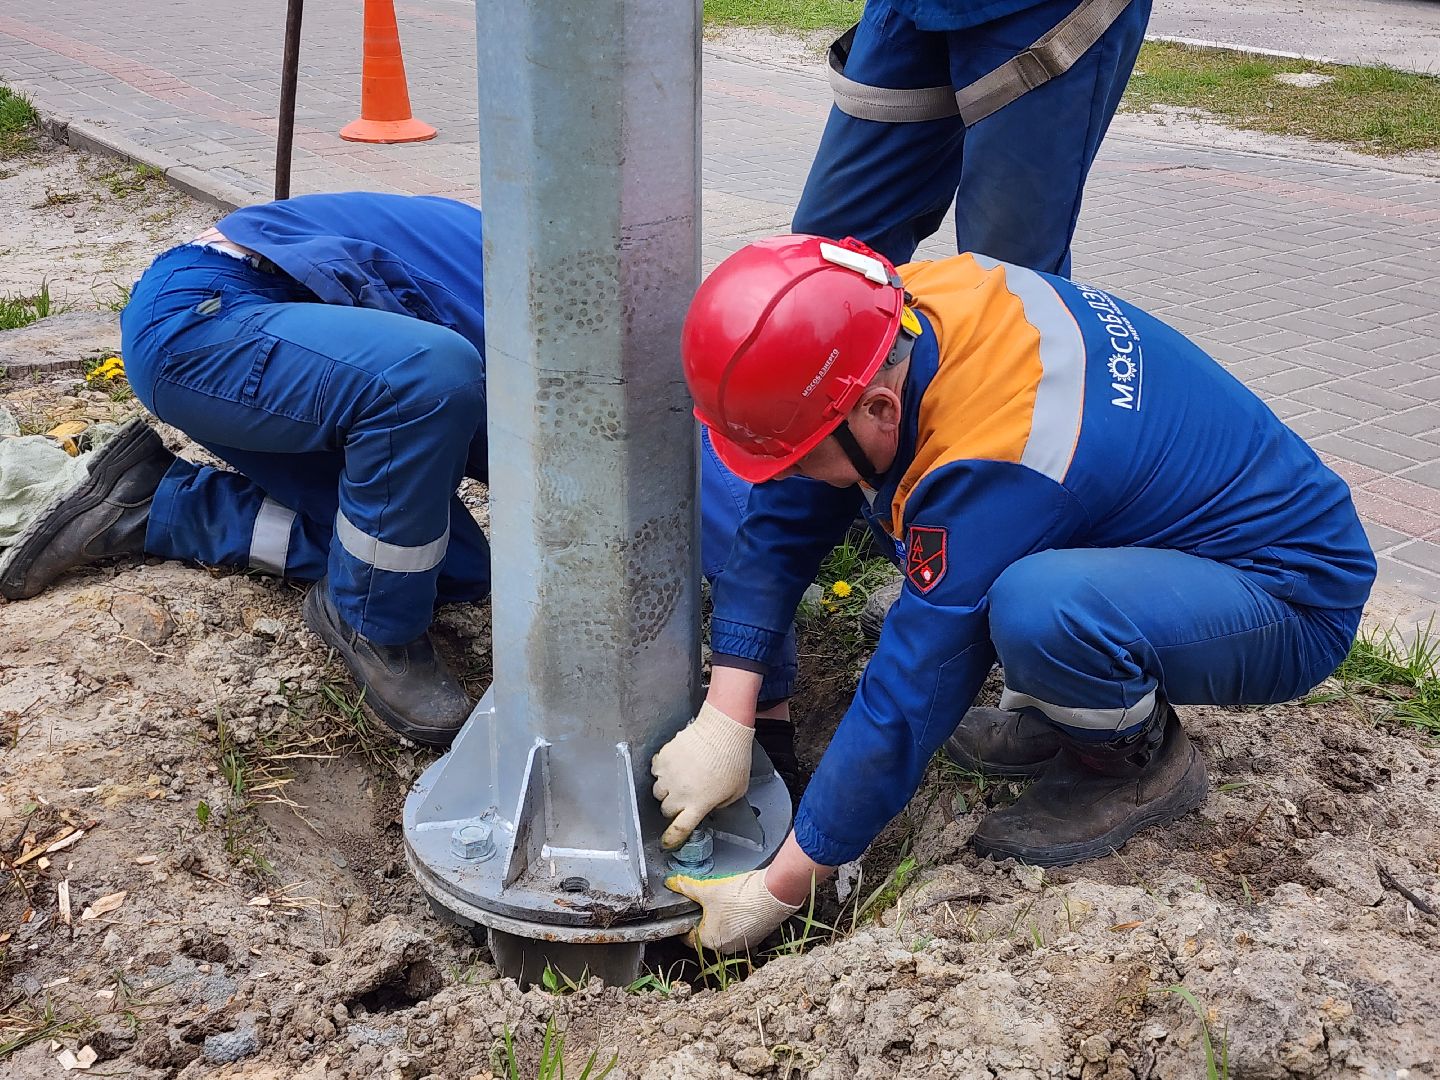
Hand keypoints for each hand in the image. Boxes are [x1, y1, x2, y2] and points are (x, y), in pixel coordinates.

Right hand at [651, 701, 753, 847]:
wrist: (721, 730)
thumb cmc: (733, 759)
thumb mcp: (736, 790)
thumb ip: (720, 803)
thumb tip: (710, 805)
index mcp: (698, 805)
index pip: (679, 829)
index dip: (671, 839)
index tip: (667, 842)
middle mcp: (680, 793)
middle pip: (666, 810)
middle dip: (674, 808)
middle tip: (684, 798)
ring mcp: (669, 775)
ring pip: (658, 792)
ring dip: (667, 790)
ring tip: (679, 780)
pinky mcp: (663, 758)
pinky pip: (656, 770)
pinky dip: (663, 770)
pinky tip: (675, 765)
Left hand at [665, 869, 799, 952]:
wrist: (773, 895)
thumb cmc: (740, 896)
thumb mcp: (708, 889)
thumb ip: (686, 887)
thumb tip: (671, 882)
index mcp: (709, 940)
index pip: (689, 937)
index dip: (684, 923)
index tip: (684, 913)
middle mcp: (725, 947)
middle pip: (707, 934)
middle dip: (704, 919)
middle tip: (704, 902)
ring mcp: (742, 943)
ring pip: (724, 932)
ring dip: (722, 920)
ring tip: (723, 901)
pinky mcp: (756, 936)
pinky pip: (740, 930)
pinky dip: (737, 920)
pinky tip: (739, 904)